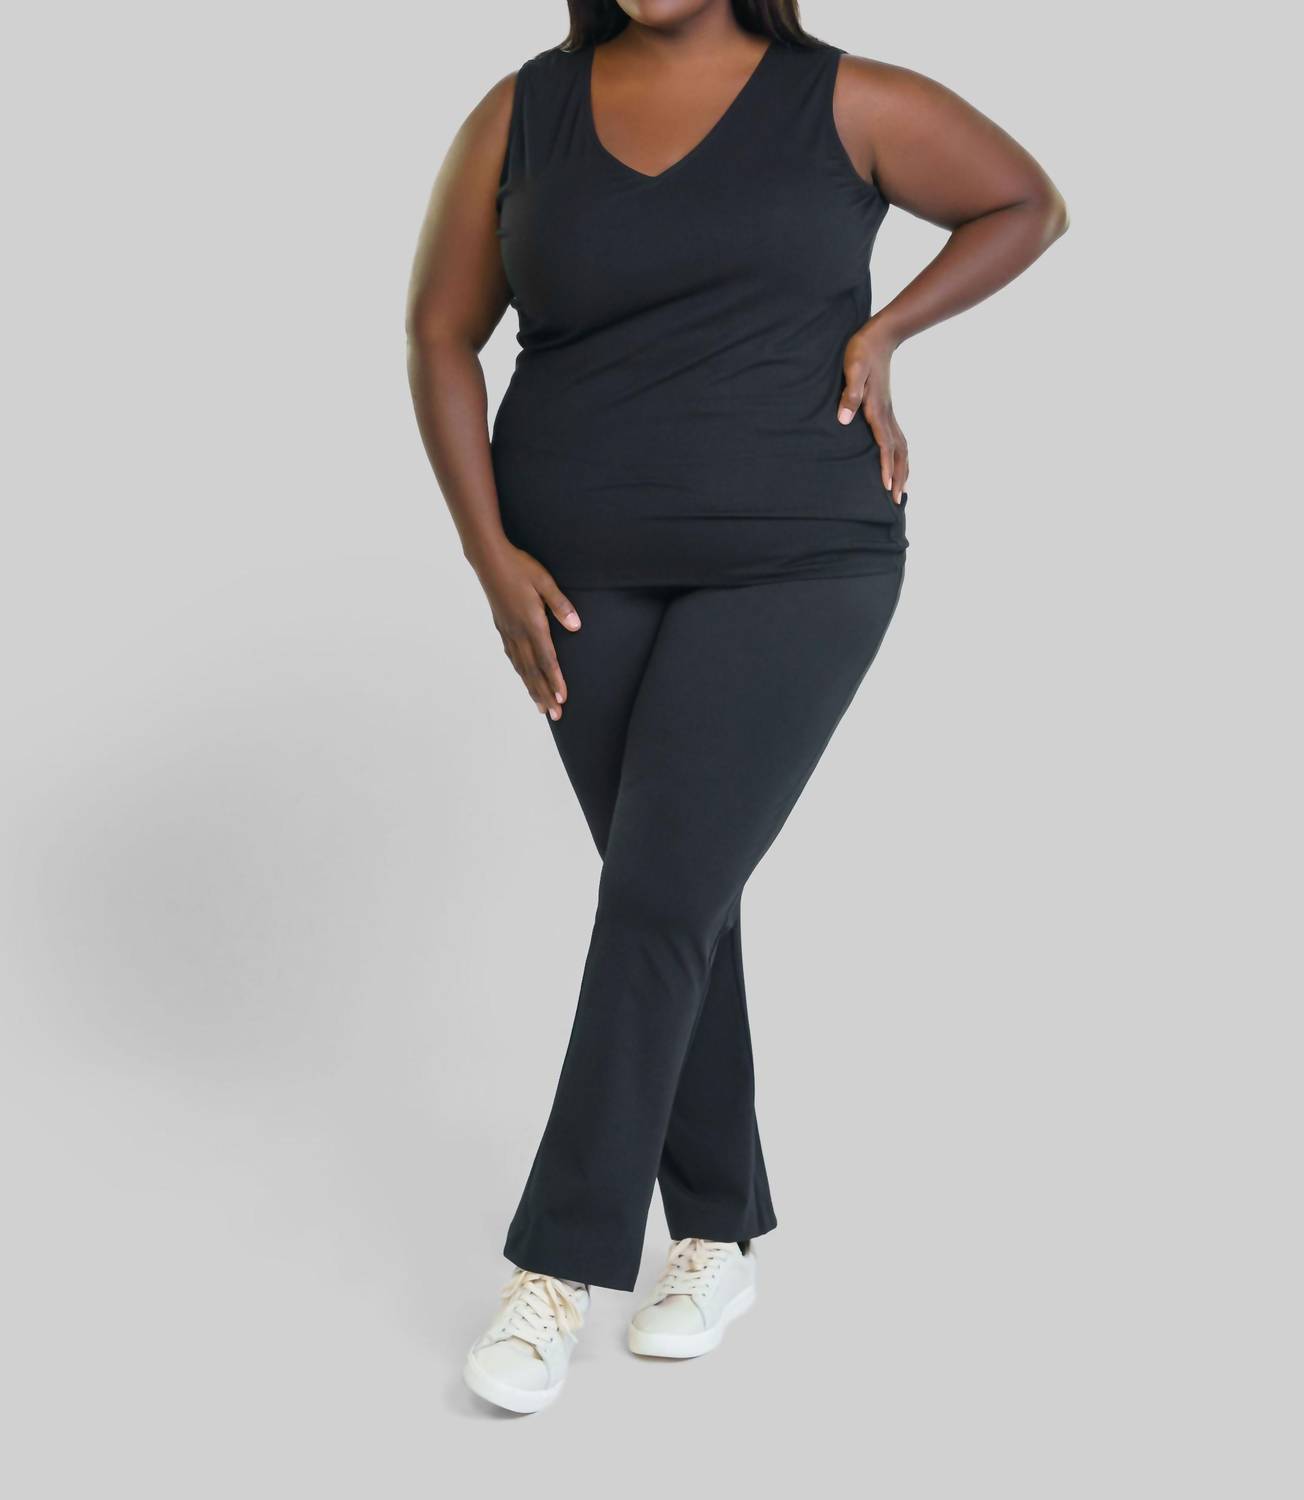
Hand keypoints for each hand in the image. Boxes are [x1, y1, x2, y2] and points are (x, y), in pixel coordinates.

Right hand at [475, 542, 580, 720]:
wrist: (488, 559)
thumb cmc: (519, 567)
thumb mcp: (544, 581)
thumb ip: (560, 605)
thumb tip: (575, 626)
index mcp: (531, 623)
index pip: (546, 659)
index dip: (554, 681)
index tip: (562, 699)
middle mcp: (518, 633)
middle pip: (533, 671)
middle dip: (545, 694)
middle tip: (555, 715)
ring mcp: (508, 631)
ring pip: (521, 668)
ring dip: (532, 689)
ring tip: (541, 707)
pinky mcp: (502, 628)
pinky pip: (513, 657)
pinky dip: (520, 673)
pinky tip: (524, 679)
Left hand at [838, 321, 908, 504]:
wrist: (880, 336)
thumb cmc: (861, 352)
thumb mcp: (851, 369)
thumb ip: (849, 394)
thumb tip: (844, 419)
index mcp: (877, 409)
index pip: (884, 444)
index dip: (885, 466)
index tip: (886, 487)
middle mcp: (886, 414)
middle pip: (898, 452)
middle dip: (898, 476)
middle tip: (897, 500)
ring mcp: (889, 413)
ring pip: (901, 447)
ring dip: (903, 469)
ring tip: (902, 490)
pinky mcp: (887, 410)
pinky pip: (898, 439)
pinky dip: (901, 456)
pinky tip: (898, 463)